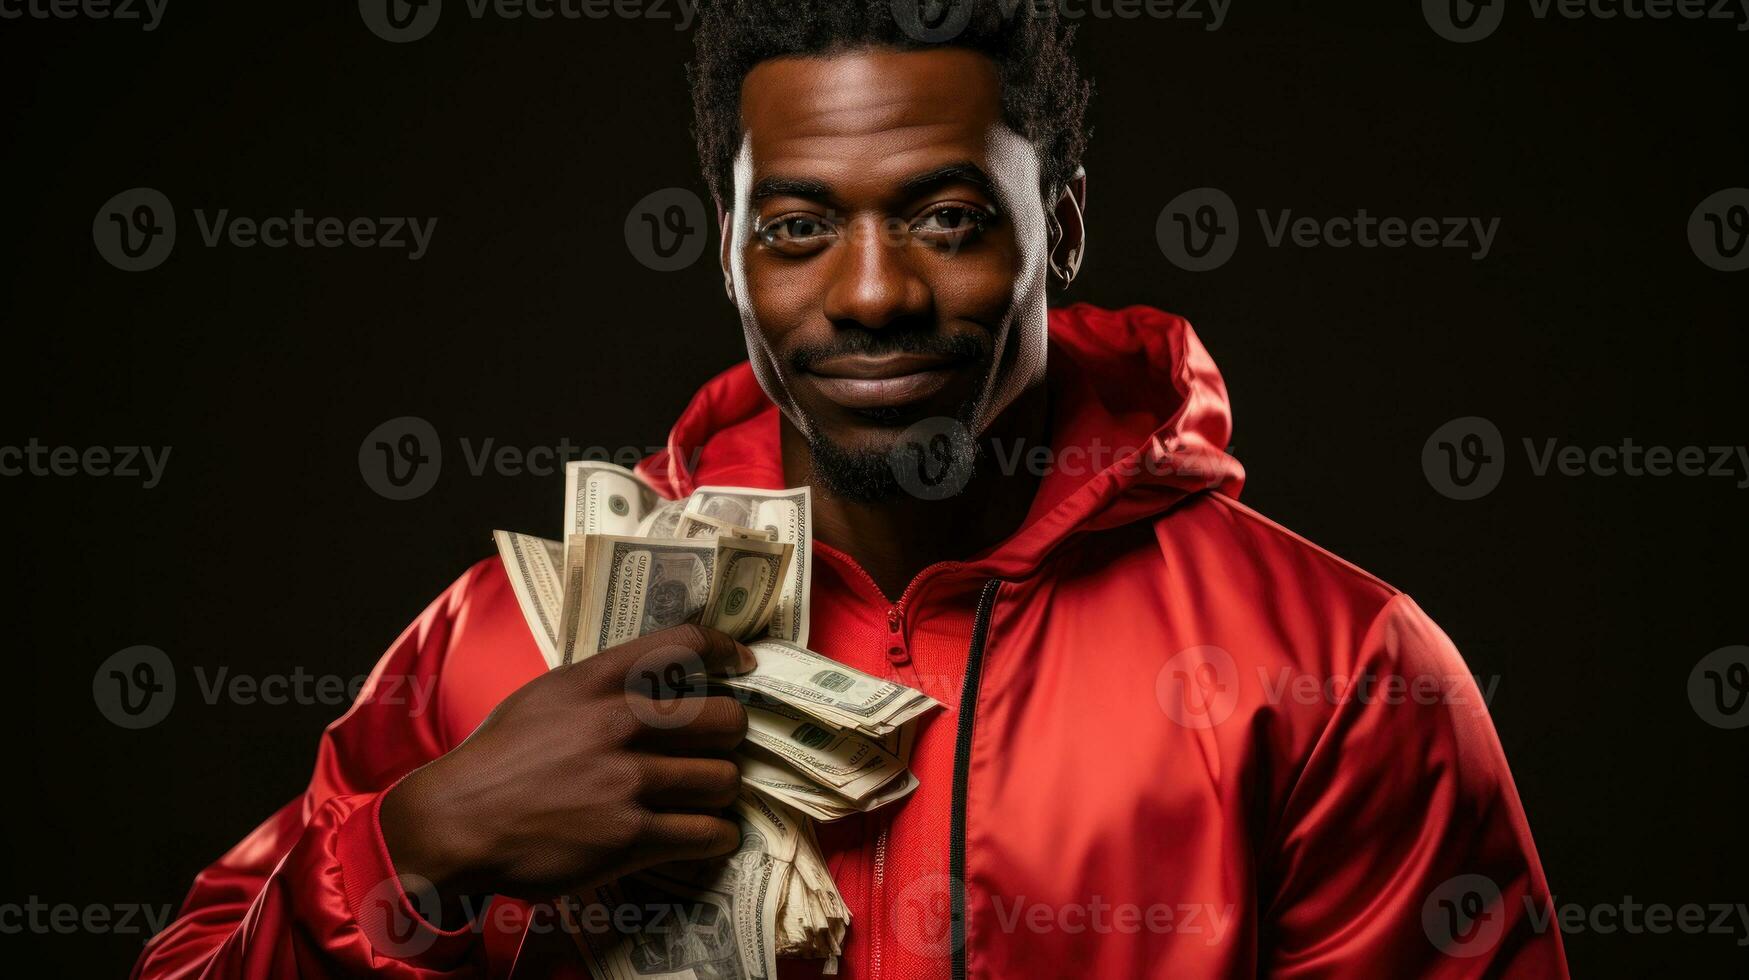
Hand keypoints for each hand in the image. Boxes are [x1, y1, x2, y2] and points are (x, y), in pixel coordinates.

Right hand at [380, 624, 754, 905]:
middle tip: (721, 746)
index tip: (745, 663)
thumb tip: (659, 678)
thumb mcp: (545, 696)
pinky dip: (717, 836)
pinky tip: (710, 835)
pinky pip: (706, 833)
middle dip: (731, 734)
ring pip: (721, 779)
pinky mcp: (627, 837)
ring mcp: (625, 783)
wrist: (456, 823)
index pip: (683, 644)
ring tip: (709, 796)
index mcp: (595, 681)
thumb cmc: (499, 758)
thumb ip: (601, 684)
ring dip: (722, 790)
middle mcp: (617, 725)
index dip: (727, 649)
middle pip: (723, 718)